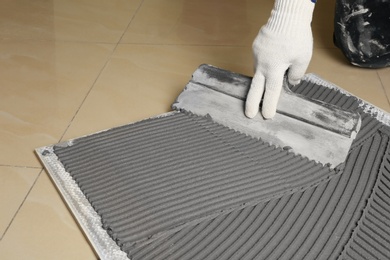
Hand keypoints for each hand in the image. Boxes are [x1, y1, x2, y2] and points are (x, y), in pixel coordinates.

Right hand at [245, 0, 314, 118]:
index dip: (268, 105)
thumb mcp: (302, 58)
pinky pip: (259, 60)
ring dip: (263, 79)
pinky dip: (265, 64)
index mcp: (274, 69)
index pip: (270, 92)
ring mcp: (257, 55)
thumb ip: (296, 74)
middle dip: (251, 102)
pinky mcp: (256, 47)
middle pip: (255, 88)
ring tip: (270, 77)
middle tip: (249, 114)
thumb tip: (290, 83)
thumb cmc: (297, 36)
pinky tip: (273, 60)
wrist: (287, 16)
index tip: (266, 116)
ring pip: (259, 72)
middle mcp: (262, 64)